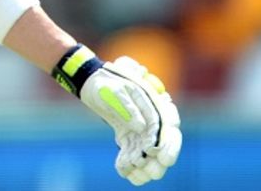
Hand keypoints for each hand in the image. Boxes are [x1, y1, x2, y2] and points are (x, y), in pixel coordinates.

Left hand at [55, 48, 181, 184]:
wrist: (92, 82)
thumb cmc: (106, 82)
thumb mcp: (115, 89)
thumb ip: (129, 106)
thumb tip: (141, 126)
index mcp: (153, 102)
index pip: (168, 124)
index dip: (167, 141)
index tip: (157, 152)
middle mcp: (151, 117)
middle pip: (162, 141)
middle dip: (159, 159)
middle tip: (155, 173)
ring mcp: (140, 128)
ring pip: (147, 151)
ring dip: (145, 165)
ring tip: (139, 178)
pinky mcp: (129, 135)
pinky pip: (132, 152)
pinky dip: (129, 163)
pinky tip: (124, 172)